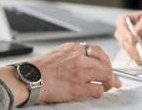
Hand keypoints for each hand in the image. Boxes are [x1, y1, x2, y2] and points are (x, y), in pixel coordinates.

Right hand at [0, 42, 120, 105]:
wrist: (28, 78)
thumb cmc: (38, 69)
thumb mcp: (57, 54)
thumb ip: (72, 56)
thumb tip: (84, 63)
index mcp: (73, 48)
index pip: (98, 51)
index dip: (106, 60)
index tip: (107, 66)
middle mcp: (79, 58)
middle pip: (105, 64)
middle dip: (111, 73)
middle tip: (113, 80)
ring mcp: (79, 72)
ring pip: (105, 76)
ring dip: (108, 83)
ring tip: (106, 87)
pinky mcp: (77, 87)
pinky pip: (97, 90)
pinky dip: (99, 92)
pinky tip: (96, 93)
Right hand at [114, 8, 141, 64]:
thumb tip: (136, 33)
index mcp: (125, 20)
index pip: (121, 26)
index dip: (126, 34)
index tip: (133, 40)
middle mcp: (124, 33)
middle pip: (124, 42)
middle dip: (133, 48)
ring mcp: (129, 45)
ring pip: (129, 53)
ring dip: (139, 55)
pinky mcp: (136, 54)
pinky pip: (137, 60)